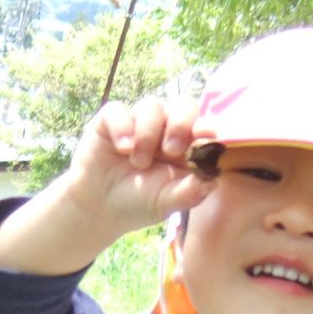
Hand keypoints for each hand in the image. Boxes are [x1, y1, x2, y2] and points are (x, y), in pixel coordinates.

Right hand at [57, 98, 216, 235]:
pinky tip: (123, 149)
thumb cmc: (138, 203)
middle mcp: (165, 128)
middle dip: (180, 124)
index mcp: (186, 146)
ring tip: (138, 163)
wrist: (99, 208)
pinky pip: (119, 111)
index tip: (205, 136)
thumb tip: (212, 181)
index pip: (203, 126)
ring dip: (148, 134)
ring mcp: (139, 121)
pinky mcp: (111, 120)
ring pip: (152, 107)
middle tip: (171, 150)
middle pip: (184, 105)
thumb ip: (190, 193)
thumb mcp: (166, 203)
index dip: (206, 127)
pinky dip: (123, 127)